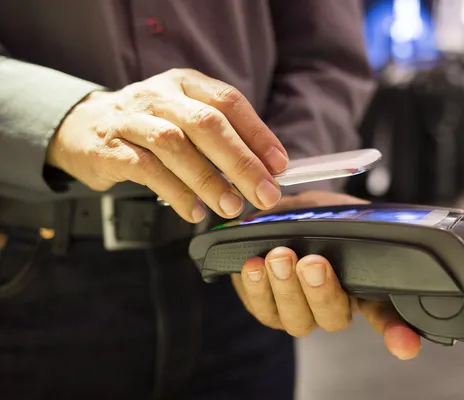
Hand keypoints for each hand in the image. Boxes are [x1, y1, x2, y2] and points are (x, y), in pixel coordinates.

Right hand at [47, 69, 288, 222]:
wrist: (82, 127)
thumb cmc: (148, 126)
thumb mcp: (184, 117)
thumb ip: (221, 137)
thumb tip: (265, 169)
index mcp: (186, 84)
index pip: (229, 102)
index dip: (258, 134)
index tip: (279, 165)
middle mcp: (160, 96)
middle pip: (206, 124)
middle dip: (241, 162)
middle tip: (264, 194)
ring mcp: (133, 119)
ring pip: (176, 146)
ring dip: (209, 180)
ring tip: (231, 207)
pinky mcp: (111, 147)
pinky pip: (147, 170)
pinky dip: (176, 193)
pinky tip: (194, 211)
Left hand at [231, 191, 421, 359]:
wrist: (275, 214)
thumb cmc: (314, 214)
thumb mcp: (336, 211)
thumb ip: (349, 224)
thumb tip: (361, 226)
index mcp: (362, 286)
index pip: (386, 314)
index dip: (397, 332)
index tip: (406, 346)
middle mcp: (333, 306)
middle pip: (334, 317)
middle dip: (321, 291)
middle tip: (312, 262)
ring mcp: (300, 313)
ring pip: (297, 319)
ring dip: (286, 288)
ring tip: (278, 257)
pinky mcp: (268, 311)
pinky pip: (262, 308)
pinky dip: (256, 287)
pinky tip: (253, 266)